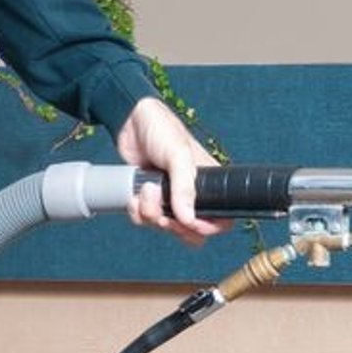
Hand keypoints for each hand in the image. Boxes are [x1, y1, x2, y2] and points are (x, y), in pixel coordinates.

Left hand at [116, 97, 224, 246]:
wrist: (130, 121)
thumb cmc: (162, 130)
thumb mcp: (179, 155)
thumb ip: (185, 188)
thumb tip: (188, 219)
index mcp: (210, 184)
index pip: (221, 219)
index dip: (208, 227)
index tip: (190, 222)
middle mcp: (192, 195)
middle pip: (192, 232)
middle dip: (175, 227)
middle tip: (164, 213)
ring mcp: (170, 199)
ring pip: (167, 227)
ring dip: (151, 214)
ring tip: (145, 190)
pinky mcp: (150, 200)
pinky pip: (146, 220)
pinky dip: (137, 212)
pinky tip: (135, 194)